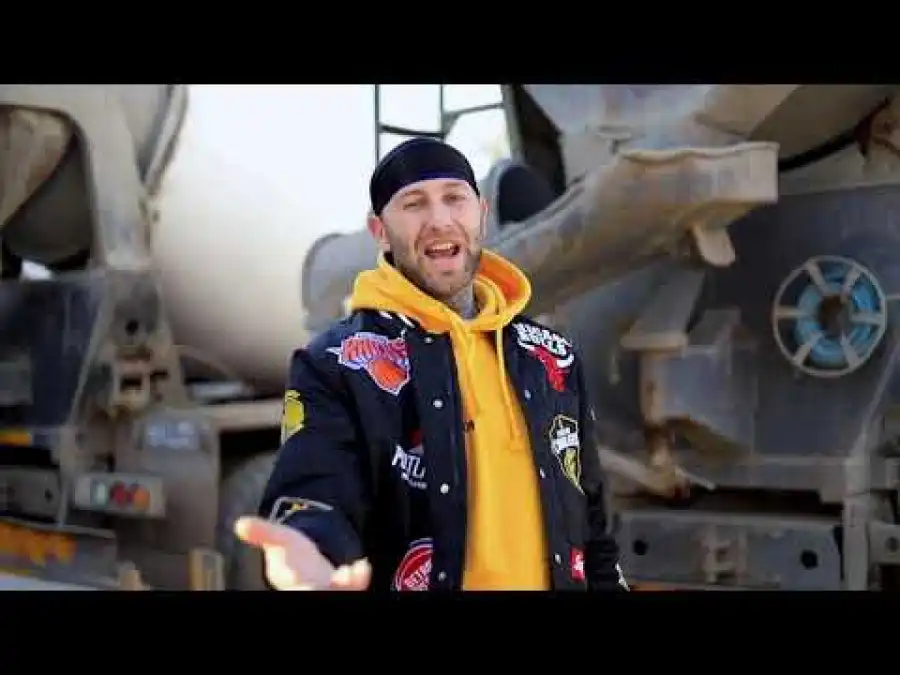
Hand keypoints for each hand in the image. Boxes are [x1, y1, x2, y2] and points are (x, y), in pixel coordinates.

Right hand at [234, 516, 370, 590]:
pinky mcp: (348, 586)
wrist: (306, 564)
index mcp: (294, 583)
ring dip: (352, 585)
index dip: (305, 590)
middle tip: (343, 580)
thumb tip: (240, 523)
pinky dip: (360, 579)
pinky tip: (361, 566)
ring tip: (359, 570)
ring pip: (342, 593)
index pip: (299, 590)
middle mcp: (314, 589)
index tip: (308, 588)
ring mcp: (331, 589)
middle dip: (331, 590)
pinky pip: (356, 587)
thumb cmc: (290, 555)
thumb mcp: (276, 540)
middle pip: (321, 594)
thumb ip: (262, 532)